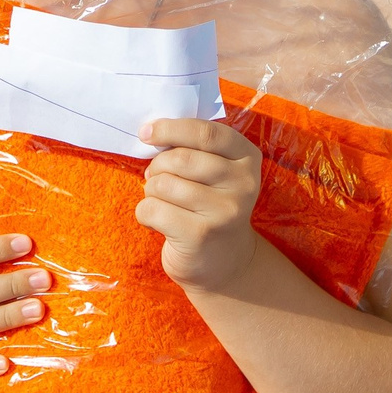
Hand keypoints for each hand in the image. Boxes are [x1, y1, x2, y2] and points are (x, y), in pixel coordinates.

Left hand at [135, 117, 266, 292]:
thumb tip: (151, 132)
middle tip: (156, 178)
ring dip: (150, 191)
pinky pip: (153, 210)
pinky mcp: (201, 235)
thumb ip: (194, 149)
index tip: (146, 132)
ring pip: (164, 184)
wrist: (225, 264)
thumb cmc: (209, 207)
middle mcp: (243, 184)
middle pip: (180, 158)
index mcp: (247, 158)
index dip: (171, 129)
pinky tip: (157, 222)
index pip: (206, 133)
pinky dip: (144, 213)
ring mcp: (224, 211)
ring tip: (162, 202)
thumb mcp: (216, 173)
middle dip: (157, 166)